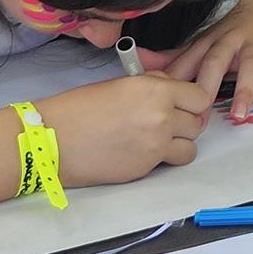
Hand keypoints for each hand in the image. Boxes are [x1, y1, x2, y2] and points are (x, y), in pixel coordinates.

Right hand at [38, 75, 213, 186]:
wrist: (52, 140)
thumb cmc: (80, 108)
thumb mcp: (123, 84)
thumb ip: (154, 85)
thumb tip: (173, 88)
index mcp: (156, 90)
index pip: (200, 98)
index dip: (194, 102)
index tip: (186, 105)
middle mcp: (161, 118)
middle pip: (197, 123)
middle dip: (187, 122)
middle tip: (169, 122)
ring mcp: (155, 146)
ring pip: (190, 148)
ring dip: (179, 144)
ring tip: (158, 140)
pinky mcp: (144, 169)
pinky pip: (167, 163)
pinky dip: (161, 160)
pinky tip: (140, 153)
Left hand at [164, 0, 252, 120]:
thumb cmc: (235, 30)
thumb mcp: (203, 41)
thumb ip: (174, 57)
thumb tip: (140, 65)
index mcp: (210, 43)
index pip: (189, 64)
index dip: (177, 85)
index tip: (165, 108)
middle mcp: (231, 40)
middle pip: (215, 61)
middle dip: (206, 85)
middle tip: (198, 114)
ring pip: (251, 61)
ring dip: (245, 85)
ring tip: (239, 110)